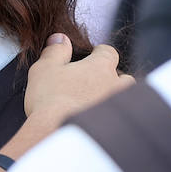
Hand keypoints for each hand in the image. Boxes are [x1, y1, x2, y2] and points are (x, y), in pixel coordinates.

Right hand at [0, 35, 132, 159]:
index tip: (93, 56)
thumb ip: (55, 51)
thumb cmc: (49, 98)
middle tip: (96, 85)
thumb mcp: (44, 69)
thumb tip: (61, 38)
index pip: (109, 52)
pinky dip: (113, 121)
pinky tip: (100, 125)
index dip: (100, 53)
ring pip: (126, 100)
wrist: (56, 133)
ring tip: (100, 106)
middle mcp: (115, 85)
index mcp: (100, 66)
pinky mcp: (118, 128)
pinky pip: (120, 121)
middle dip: (113, 79)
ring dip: (116, 100)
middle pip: (124, 78)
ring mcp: (119, 108)